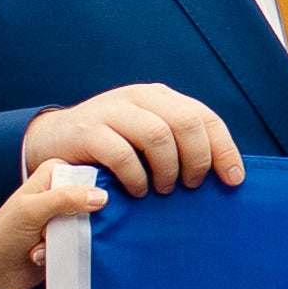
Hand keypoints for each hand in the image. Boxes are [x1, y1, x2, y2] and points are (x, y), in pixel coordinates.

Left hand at [0, 156, 110, 288]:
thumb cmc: (3, 234)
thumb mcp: (33, 209)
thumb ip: (66, 199)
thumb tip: (102, 197)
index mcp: (53, 174)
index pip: (88, 175)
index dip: (88, 193)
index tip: (70, 211)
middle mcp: (61, 193)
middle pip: (93, 203)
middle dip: (77, 223)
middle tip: (50, 231)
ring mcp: (65, 218)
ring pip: (90, 226)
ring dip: (69, 240)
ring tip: (42, 245)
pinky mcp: (68, 240)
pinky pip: (84, 245)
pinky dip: (67, 252)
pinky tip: (43, 256)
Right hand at [27, 85, 241, 194]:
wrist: (53, 140)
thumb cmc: (111, 147)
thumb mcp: (148, 139)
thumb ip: (179, 145)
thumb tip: (225, 177)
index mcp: (161, 98)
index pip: (205, 117)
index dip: (224, 150)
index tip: (234, 181)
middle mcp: (139, 98)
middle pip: (186, 123)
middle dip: (197, 159)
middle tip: (191, 186)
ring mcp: (112, 110)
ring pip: (158, 135)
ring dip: (168, 169)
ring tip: (163, 190)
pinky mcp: (88, 131)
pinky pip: (123, 154)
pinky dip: (137, 177)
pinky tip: (137, 191)